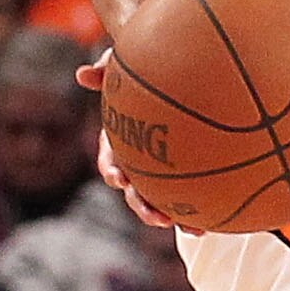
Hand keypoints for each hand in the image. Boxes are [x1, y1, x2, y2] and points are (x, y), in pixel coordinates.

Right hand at [79, 52, 177, 228]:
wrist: (186, 76)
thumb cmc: (151, 67)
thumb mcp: (128, 64)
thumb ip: (110, 69)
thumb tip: (82, 73)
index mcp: (123, 139)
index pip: (111, 159)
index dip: (112, 170)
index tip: (118, 177)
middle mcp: (138, 158)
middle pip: (135, 189)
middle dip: (142, 205)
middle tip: (156, 217)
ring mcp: (159, 169)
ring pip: (159, 199)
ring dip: (168, 215)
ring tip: (184, 226)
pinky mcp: (183, 174)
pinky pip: (186, 197)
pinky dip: (194, 211)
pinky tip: (207, 224)